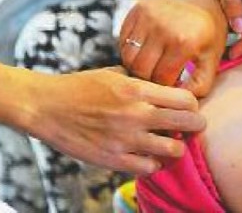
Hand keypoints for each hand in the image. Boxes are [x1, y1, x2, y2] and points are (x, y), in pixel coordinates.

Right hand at [0, 63, 205, 175]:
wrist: (46, 106)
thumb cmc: (81, 86)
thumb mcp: (116, 74)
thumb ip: (144, 82)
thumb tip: (169, 87)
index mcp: (138, 90)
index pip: (187, 99)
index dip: (193, 104)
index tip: (189, 107)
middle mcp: (136, 114)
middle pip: (188, 123)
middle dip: (195, 125)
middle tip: (190, 127)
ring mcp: (125, 139)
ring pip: (174, 150)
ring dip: (176, 147)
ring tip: (170, 143)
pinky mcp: (113, 159)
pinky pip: (149, 168)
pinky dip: (154, 164)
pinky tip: (149, 156)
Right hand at [120, 0, 226, 96]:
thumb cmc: (209, 32)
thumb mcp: (212, 59)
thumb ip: (200, 84)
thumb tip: (182, 103)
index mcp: (184, 42)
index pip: (162, 79)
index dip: (165, 88)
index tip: (169, 88)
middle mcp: (164, 27)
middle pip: (142, 70)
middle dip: (149, 79)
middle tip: (157, 79)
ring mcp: (148, 16)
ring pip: (129, 57)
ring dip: (136, 67)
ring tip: (149, 68)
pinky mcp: (137, 9)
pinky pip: (123, 41)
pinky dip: (130, 51)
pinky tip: (143, 53)